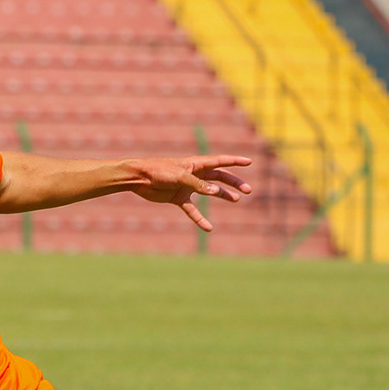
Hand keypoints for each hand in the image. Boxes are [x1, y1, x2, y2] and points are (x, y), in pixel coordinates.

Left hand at [127, 155, 252, 230]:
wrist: (139, 179)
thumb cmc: (158, 171)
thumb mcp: (180, 177)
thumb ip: (198, 184)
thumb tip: (215, 191)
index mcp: (195, 164)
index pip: (220, 161)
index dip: (235, 161)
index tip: (249, 162)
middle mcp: (194, 174)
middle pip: (218, 177)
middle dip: (233, 182)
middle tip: (247, 190)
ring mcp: (187, 186)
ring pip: (209, 191)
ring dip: (222, 195)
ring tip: (236, 200)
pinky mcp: (178, 198)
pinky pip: (193, 210)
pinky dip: (200, 218)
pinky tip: (208, 228)